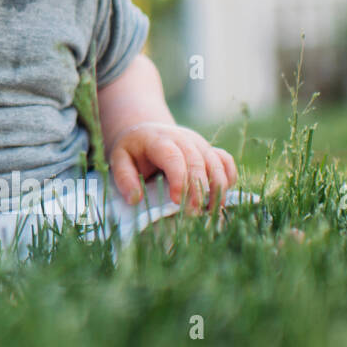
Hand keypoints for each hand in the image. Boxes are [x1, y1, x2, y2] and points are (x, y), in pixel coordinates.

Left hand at [106, 121, 238, 212]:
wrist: (146, 132)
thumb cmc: (133, 150)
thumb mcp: (119, 158)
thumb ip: (124, 178)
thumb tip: (135, 199)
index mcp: (158, 139)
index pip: (173, 157)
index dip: (179, 179)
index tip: (176, 201)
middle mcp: (183, 138)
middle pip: (198, 161)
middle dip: (198, 189)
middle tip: (193, 213)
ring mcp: (199, 143)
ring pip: (216, 162)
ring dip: (217, 188)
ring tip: (210, 211)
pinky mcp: (209, 150)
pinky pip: (226, 161)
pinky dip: (228, 178)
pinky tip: (220, 196)